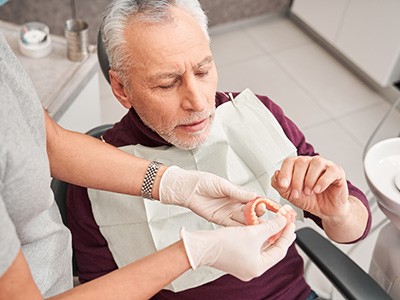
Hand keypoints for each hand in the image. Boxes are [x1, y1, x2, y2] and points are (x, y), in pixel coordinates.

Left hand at [159, 166, 257, 225]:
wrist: (186, 188)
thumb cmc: (202, 181)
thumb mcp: (222, 185)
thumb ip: (238, 192)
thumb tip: (254, 196)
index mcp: (237, 193)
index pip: (255, 199)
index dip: (265, 203)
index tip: (275, 207)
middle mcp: (234, 203)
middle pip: (251, 211)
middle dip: (259, 214)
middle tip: (266, 216)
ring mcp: (228, 212)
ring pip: (244, 220)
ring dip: (252, 223)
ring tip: (260, 226)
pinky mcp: (220, 220)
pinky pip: (232, 226)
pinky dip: (240, 229)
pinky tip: (247, 232)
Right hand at [180, 215, 295, 280]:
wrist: (202, 246)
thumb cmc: (224, 243)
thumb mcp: (253, 232)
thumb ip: (272, 226)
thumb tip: (284, 220)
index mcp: (259, 267)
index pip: (280, 250)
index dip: (287, 234)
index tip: (291, 223)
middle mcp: (252, 269)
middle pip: (272, 249)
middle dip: (280, 234)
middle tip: (287, 223)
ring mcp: (244, 264)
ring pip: (262, 247)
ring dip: (269, 234)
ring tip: (277, 222)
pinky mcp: (236, 257)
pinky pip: (253, 247)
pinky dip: (259, 237)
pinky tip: (261, 227)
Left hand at [271, 156, 348, 219]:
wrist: (326, 210)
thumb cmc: (309, 199)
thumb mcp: (290, 195)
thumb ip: (279, 185)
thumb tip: (275, 174)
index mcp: (299, 165)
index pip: (289, 161)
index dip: (285, 172)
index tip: (283, 185)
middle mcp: (311, 162)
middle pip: (301, 162)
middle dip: (296, 180)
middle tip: (297, 193)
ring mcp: (325, 166)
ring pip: (316, 163)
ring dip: (309, 180)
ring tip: (309, 192)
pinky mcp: (338, 172)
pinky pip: (331, 171)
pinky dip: (323, 181)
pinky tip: (318, 190)